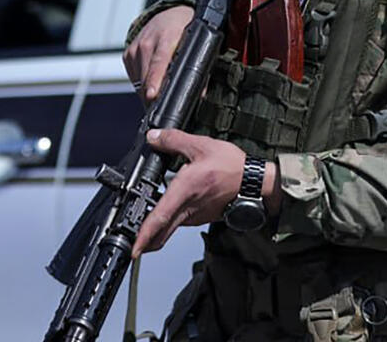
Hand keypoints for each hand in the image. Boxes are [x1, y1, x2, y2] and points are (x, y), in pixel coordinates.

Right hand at [123, 6, 192, 103]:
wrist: (169, 14)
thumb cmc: (185, 30)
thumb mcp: (197, 43)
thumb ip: (199, 67)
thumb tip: (200, 94)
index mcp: (167, 37)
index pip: (159, 62)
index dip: (155, 79)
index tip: (152, 95)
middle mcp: (148, 42)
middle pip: (146, 75)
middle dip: (153, 95)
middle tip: (161, 109)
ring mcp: (135, 47)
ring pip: (139, 79)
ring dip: (148, 91)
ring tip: (159, 95)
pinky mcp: (128, 53)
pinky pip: (134, 76)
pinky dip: (142, 83)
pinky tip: (152, 82)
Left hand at [131, 129, 280, 256]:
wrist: (257, 183)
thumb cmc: (233, 167)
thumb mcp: (201, 145)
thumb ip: (174, 140)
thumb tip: (154, 137)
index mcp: (185, 191)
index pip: (160, 217)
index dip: (144, 234)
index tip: (134, 248)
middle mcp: (189, 208)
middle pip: (161, 232)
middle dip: (144, 241)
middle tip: (129, 246)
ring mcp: (196, 216)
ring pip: (170, 227)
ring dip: (155, 230)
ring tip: (141, 225)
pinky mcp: (202, 216)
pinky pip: (181, 221)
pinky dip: (169, 221)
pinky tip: (163, 211)